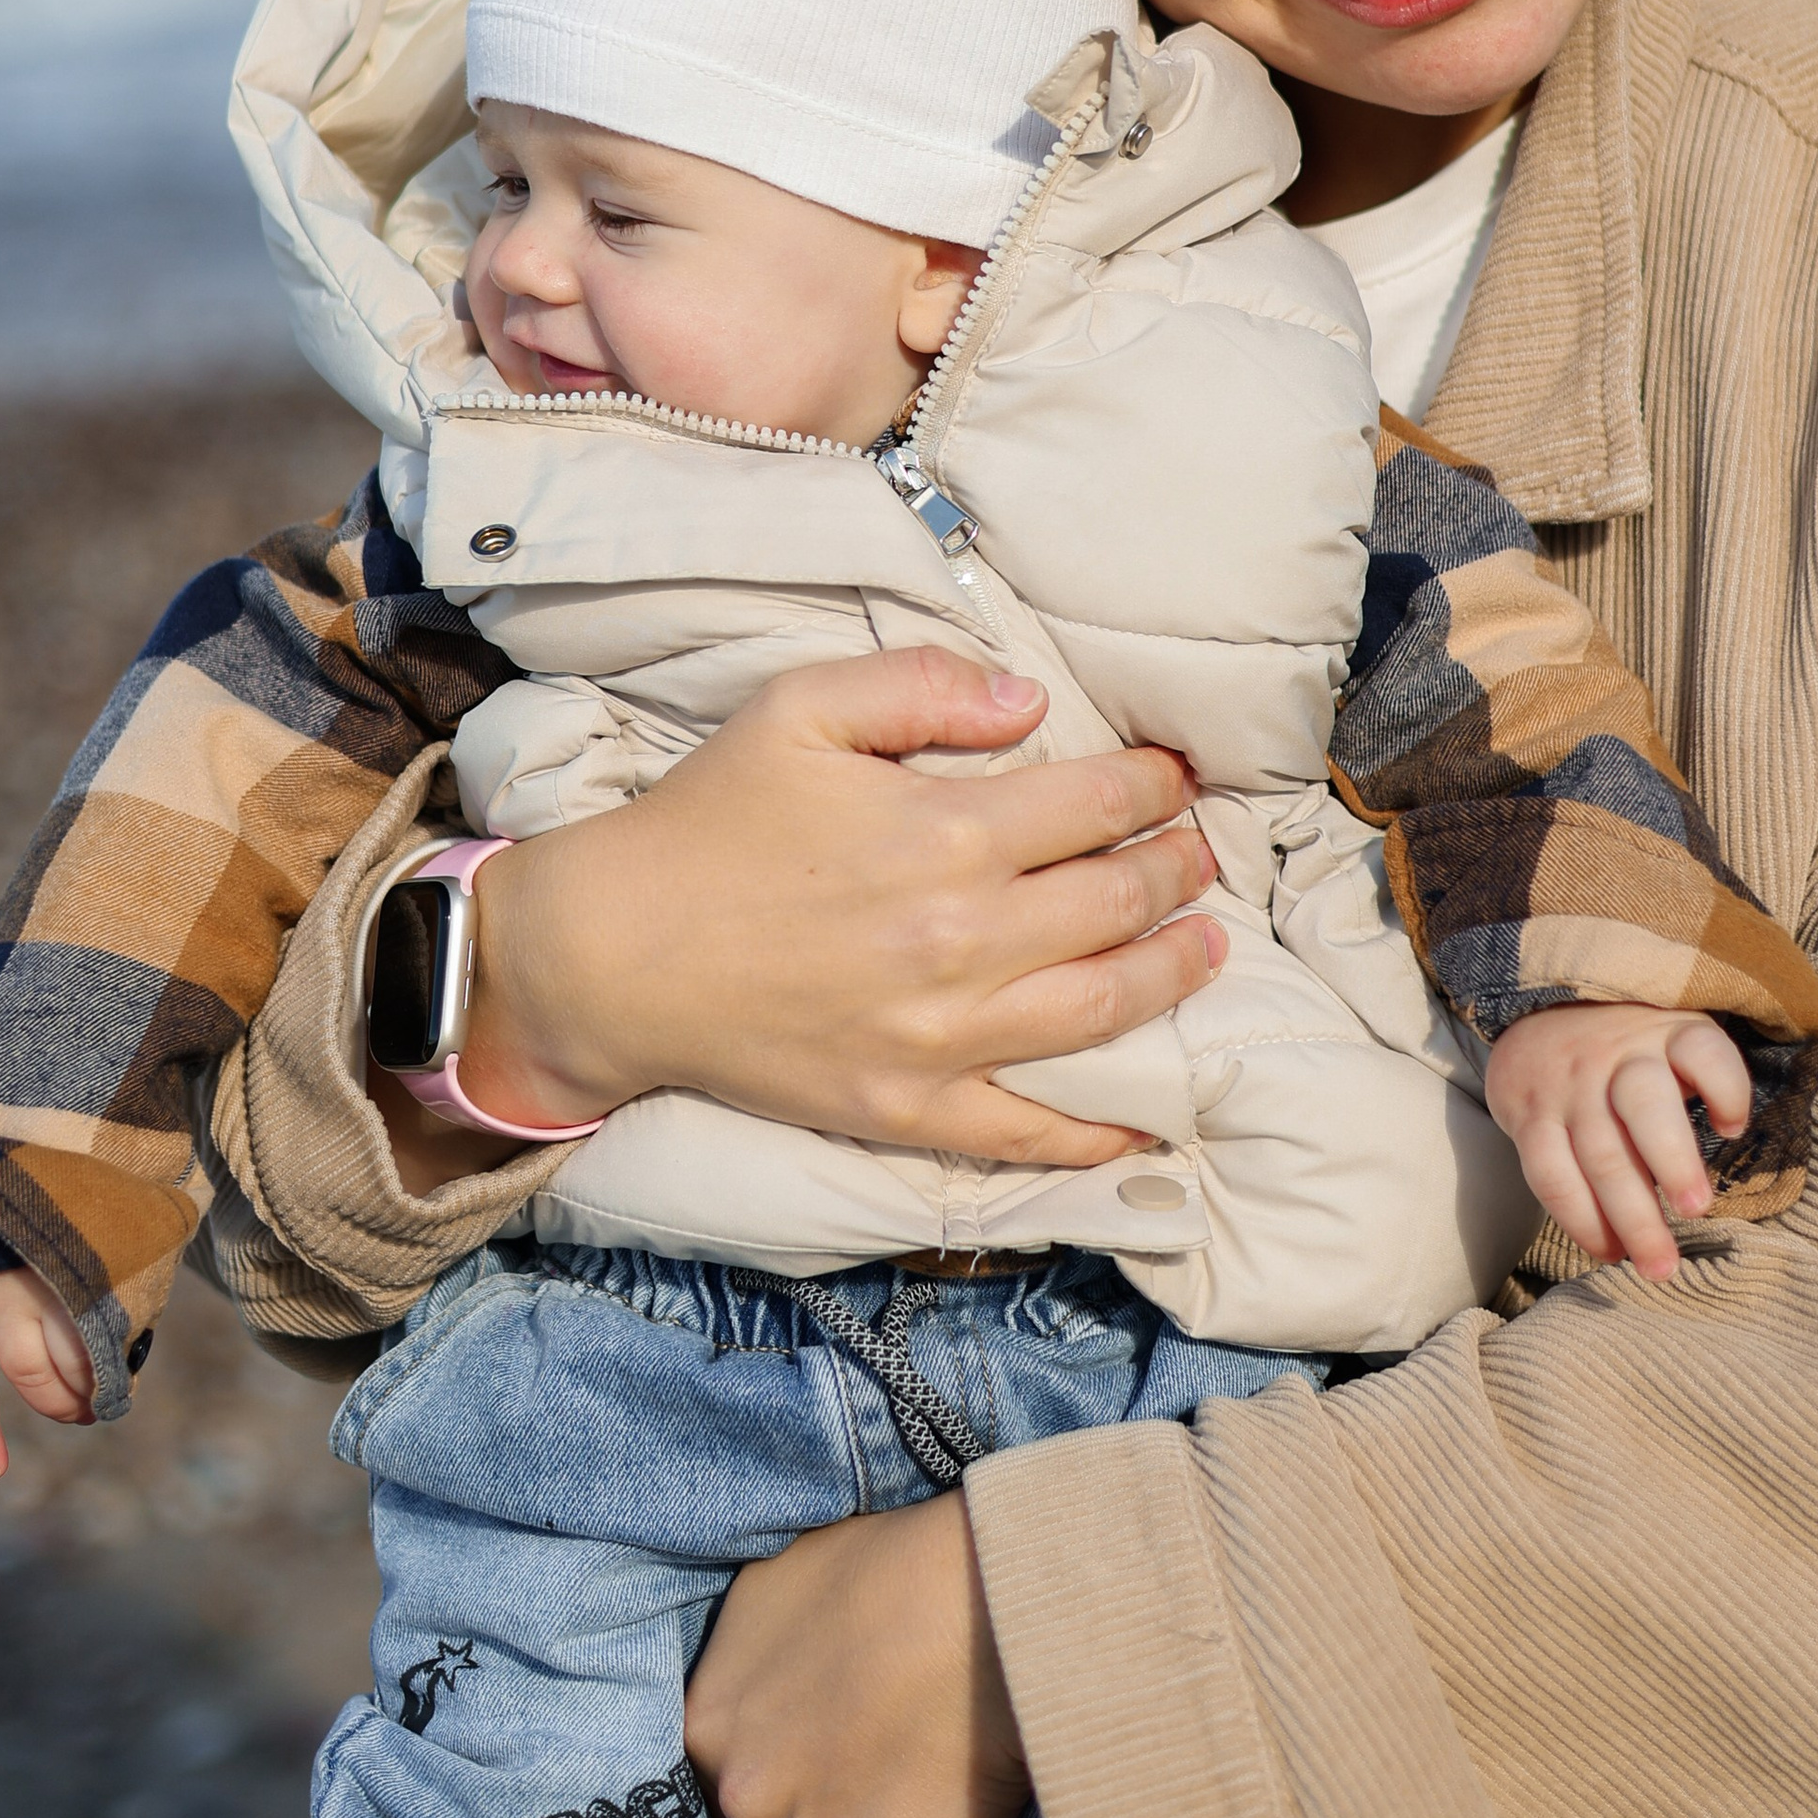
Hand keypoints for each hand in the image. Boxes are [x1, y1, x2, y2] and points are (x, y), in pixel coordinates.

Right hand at [460, 650, 1223, 1166]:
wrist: (611, 954)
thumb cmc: (707, 820)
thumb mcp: (799, 708)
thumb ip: (922, 686)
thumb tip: (1031, 701)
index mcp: (945, 833)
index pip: (1096, 803)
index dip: (1152, 784)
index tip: (1175, 777)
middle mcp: (963, 940)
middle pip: (1118, 902)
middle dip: (1178, 870)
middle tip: (1200, 854)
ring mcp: (943, 1037)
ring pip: (1104, 1009)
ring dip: (1173, 973)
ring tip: (1206, 947)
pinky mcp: (909, 1110)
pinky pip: (1031, 1130)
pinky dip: (1101, 1130)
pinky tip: (1148, 1116)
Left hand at [685, 1494, 1029, 1817]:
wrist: (997, 1595)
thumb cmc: (911, 1562)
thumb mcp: (794, 1581)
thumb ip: (759, 1654)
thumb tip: (769, 1685)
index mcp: (709, 1715)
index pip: (726, 1781)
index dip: (788, 1773)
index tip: (836, 1760)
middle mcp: (740, 1787)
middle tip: (888, 1782)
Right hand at [1485, 1004, 1752, 1280]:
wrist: (1537, 1013)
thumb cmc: (1629, 1049)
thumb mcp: (1670, 1040)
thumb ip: (1701, 1080)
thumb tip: (1734, 1146)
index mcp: (1667, 1034)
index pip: (1701, 1051)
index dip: (1725, 1087)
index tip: (1733, 1127)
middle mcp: (1617, 1056)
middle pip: (1646, 1107)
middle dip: (1673, 1163)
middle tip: (1695, 1212)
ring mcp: (1569, 1087)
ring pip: (1599, 1153)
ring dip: (1630, 1217)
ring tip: (1658, 1264)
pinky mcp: (1529, 1116)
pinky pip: (1550, 1173)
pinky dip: (1580, 1219)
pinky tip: (1607, 1249)